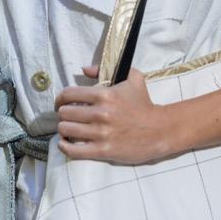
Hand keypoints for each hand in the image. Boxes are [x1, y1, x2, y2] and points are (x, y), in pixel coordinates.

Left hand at [54, 64, 168, 164]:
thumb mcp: (133, 78)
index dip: (60, 99)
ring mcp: (101, 133)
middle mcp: (100, 113)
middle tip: (68, 117)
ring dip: (64, 129)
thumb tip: (84, 69)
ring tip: (68, 129)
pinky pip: (73, 150)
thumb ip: (106, 70)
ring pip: (66, 130)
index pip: (68, 95)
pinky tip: (65, 143)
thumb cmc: (144, 104)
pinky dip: (65, 147)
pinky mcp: (103, 150)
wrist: (160, 130)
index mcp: (105, 94)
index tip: (61, 103)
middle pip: (64, 113)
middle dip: (63, 115)